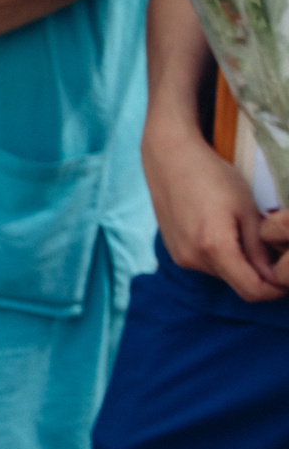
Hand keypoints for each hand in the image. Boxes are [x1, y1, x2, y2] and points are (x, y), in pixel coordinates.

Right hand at [146, 123, 288, 302]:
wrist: (170, 157)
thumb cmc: (212, 176)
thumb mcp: (246, 209)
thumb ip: (259, 248)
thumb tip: (273, 277)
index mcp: (214, 247)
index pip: (251, 291)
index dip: (275, 291)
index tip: (286, 277)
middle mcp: (193, 259)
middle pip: (237, 283)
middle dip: (257, 274)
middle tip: (269, 248)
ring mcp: (180, 256)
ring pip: (221, 274)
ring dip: (237, 263)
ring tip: (242, 232)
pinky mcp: (174, 250)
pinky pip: (205, 264)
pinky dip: (220, 256)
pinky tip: (222, 230)